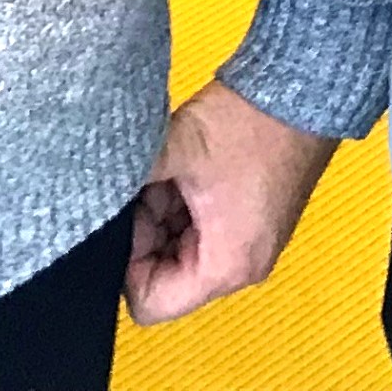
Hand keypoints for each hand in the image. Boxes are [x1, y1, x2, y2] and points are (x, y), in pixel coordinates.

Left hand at [125, 79, 338, 322]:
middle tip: (147, 185)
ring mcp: (250, 244)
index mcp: (224, 266)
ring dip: (165, 215)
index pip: (150, 302)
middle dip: (146, 233)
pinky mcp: (252, 220)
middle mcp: (241, 267)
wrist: (298, 88)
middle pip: (167, 276)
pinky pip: (203, 230)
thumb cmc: (244, 125)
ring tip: (168, 169)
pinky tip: (183, 167)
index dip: (126, 264)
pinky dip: (185, 205)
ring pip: (182, 250)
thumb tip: (93, 195)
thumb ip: (127, 182)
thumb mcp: (173, 150)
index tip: (127, 216)